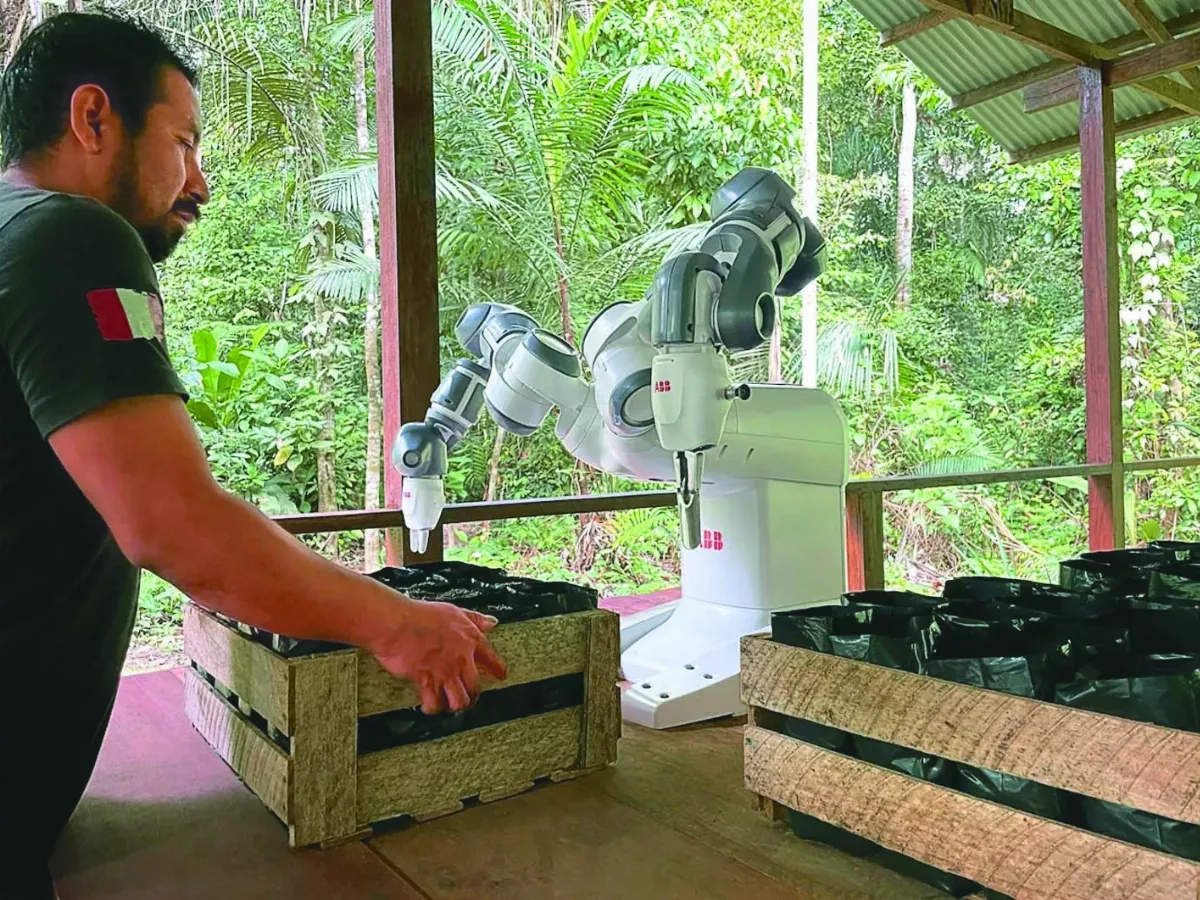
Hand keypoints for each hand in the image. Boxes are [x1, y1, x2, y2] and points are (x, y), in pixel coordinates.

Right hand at [372, 597, 507, 714]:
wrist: (397, 624)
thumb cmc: (421, 615)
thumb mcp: (454, 611)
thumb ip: (474, 619)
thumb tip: (491, 622)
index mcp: (470, 640)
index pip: (492, 658)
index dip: (499, 669)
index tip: (501, 675)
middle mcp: (461, 659)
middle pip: (476, 687)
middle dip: (473, 695)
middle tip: (469, 696)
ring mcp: (444, 672)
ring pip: (460, 701)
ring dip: (456, 704)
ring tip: (451, 704)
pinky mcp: (426, 682)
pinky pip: (435, 703)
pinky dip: (433, 707)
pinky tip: (430, 706)